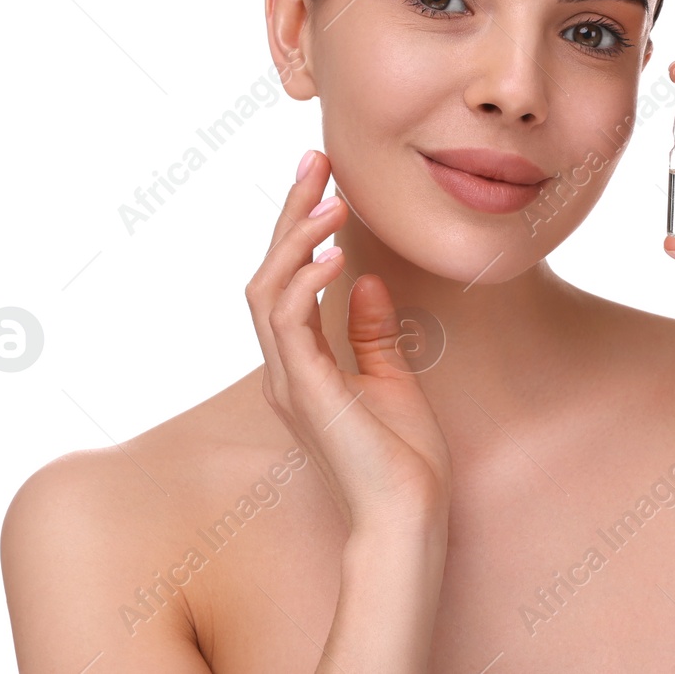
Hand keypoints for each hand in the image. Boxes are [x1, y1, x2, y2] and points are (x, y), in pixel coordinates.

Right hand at [246, 150, 453, 537]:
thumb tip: (364, 281)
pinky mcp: (304, 392)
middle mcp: (285, 369)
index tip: (326, 179)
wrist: (408, 515)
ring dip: (295, 238)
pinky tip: (332, 254)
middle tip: (315, 159)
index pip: (289, 281)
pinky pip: (287, 324)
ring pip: (266, 291)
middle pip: (268, 273)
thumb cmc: (404, 460)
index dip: (301, 228)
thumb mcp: (392, 379)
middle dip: (290, 213)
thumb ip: (373, 332)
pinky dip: (303, 282)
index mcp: (303, 366)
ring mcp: (288, 380)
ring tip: (332, 198)